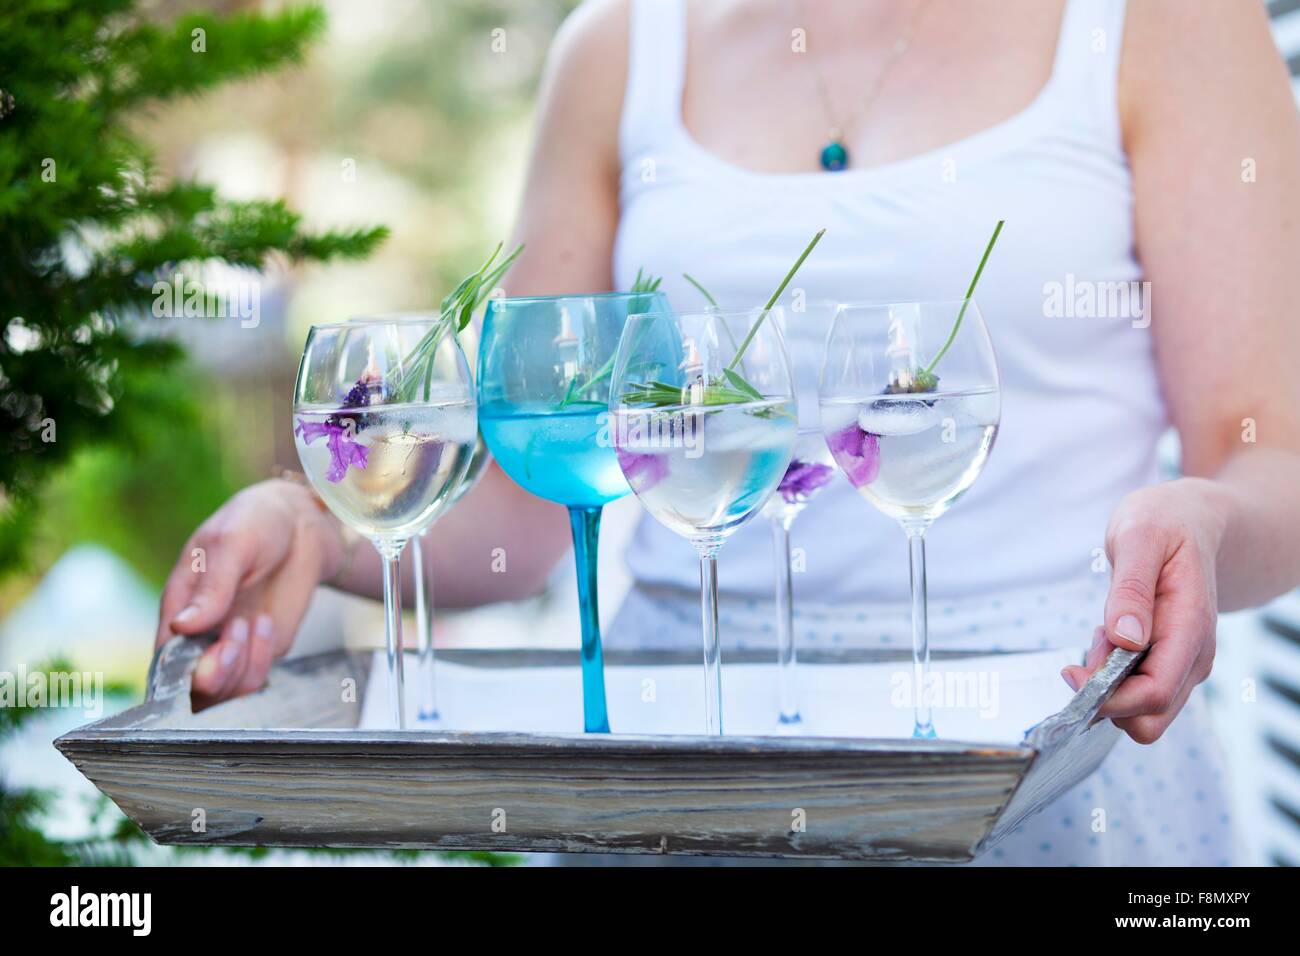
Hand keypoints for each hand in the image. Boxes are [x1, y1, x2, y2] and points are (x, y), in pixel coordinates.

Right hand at [154, 479, 349, 708]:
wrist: (301, 523)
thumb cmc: (255, 523)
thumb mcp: (232, 543)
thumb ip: (212, 586)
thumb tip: (182, 627)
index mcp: (176, 610)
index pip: (165, 664)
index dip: (184, 673)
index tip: (213, 651)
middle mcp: (199, 637)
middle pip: (193, 690)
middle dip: (216, 677)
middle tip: (239, 630)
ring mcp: (232, 647)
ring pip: (225, 693)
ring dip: (242, 669)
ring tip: (255, 620)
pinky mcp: (262, 651)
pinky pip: (255, 680)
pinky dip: (261, 662)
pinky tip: (266, 624)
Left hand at [1061, 479, 1225, 743]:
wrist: (1192, 519)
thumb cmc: (1165, 523)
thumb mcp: (1139, 538)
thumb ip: (1132, 589)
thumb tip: (1126, 639)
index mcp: (1190, 628)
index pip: (1155, 693)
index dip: (1108, 698)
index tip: (1071, 672)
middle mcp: (1193, 656)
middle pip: (1150, 718)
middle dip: (1107, 698)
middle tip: (1091, 646)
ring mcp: (1184, 662)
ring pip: (1142, 709)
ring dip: (1109, 684)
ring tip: (1104, 632)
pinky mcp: (1169, 661)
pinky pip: (1137, 690)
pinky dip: (1113, 675)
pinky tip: (1110, 636)